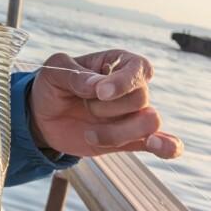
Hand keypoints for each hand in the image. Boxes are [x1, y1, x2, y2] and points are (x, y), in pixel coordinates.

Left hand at [28, 49, 182, 159]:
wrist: (43, 118)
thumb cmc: (52, 87)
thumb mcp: (53, 72)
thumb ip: (73, 75)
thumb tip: (96, 85)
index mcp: (116, 64)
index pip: (139, 67)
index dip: (124, 81)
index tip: (100, 92)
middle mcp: (130, 89)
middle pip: (141, 98)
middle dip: (108, 108)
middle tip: (84, 107)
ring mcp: (132, 115)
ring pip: (150, 122)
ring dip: (118, 132)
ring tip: (90, 134)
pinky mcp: (130, 140)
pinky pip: (163, 144)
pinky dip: (167, 146)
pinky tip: (155, 145)